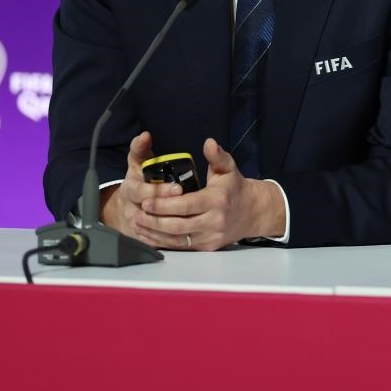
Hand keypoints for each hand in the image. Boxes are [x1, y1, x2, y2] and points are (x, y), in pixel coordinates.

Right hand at [100, 131, 183, 234]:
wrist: (128, 204)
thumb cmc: (139, 178)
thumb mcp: (138, 161)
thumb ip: (141, 148)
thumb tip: (145, 135)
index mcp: (130, 187)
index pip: (141, 191)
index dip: (159, 190)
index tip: (178, 188)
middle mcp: (131, 207)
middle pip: (148, 211)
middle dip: (168, 207)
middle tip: (188, 204)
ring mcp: (135, 223)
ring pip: (152, 228)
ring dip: (171, 225)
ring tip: (191, 222)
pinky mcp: (141, 236)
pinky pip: (154, 240)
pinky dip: (168, 239)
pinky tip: (185, 236)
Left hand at [131, 138, 285, 250]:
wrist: (253, 212)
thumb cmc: (235, 188)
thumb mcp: (228, 168)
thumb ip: (217, 156)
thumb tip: (208, 143)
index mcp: (216, 200)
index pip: (185, 205)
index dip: (164, 205)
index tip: (146, 201)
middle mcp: (214, 221)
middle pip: (178, 225)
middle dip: (155, 221)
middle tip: (137, 214)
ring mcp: (210, 236)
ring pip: (178, 239)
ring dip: (155, 233)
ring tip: (138, 225)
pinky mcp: (207, 246)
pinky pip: (182, 247)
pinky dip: (163, 242)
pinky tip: (150, 236)